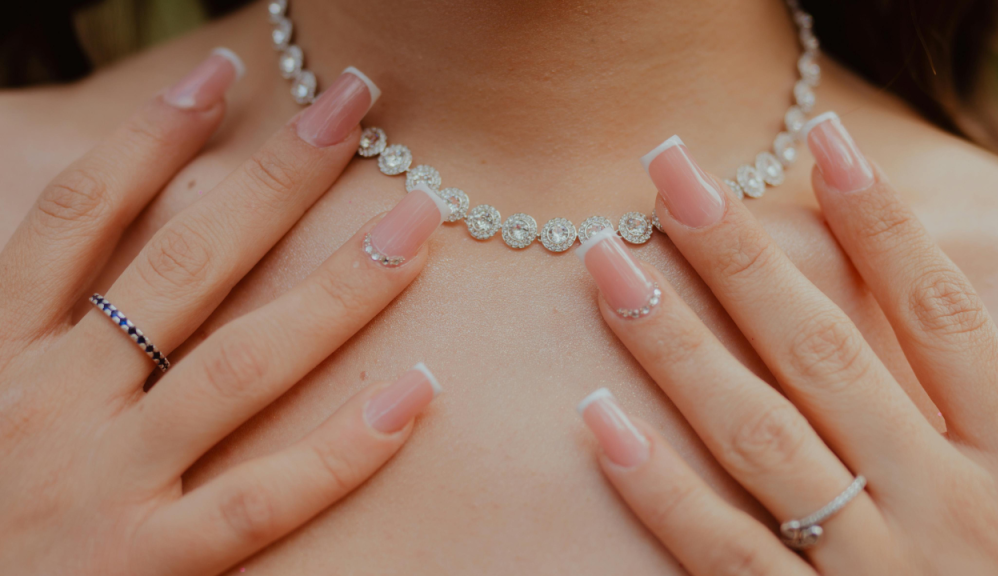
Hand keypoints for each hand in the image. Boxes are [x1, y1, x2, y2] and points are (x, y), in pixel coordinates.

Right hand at [0, 50, 447, 574]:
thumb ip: (31, 324)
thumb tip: (94, 258)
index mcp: (2, 356)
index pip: (82, 218)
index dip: (151, 137)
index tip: (224, 74)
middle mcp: (57, 404)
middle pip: (183, 267)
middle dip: (274, 180)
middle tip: (353, 108)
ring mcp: (103, 484)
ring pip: (241, 364)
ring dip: (338, 287)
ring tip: (415, 222)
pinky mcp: (142, 566)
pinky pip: (258, 500)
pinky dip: (339, 450)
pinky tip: (416, 393)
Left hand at [574, 113, 997, 573]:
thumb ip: (978, 406)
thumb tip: (925, 302)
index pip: (939, 320)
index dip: (886, 228)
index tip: (823, 142)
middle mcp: (943, 506)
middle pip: (828, 356)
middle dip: (743, 256)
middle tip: (669, 172)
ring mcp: (875, 573)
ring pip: (762, 437)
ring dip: (679, 344)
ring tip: (610, 262)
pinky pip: (722, 552)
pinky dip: (659, 486)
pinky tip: (598, 417)